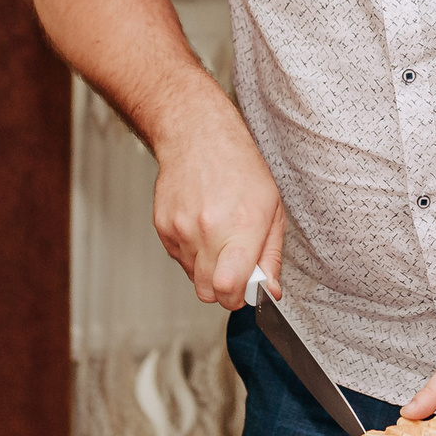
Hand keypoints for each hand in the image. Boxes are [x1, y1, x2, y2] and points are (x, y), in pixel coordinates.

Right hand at [150, 101, 285, 309]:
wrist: (198, 136)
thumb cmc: (239, 167)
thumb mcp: (272, 210)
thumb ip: (271, 257)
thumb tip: (271, 291)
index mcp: (242, 227)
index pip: (230, 289)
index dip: (238, 298)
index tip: (245, 289)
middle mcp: (208, 230)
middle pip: (208, 293)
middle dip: (223, 289)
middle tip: (234, 267)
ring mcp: (181, 229)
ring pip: (193, 276)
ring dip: (207, 266)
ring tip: (217, 234)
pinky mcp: (163, 227)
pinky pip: (178, 257)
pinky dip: (191, 251)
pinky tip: (200, 225)